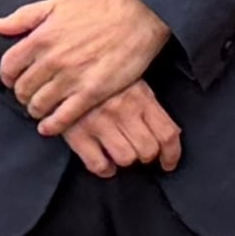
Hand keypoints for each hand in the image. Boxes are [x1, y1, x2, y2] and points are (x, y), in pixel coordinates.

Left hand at [0, 0, 170, 133]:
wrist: (138, 17)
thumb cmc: (99, 9)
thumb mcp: (57, 4)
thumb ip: (24, 16)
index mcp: (41, 37)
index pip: (8, 66)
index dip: (8, 76)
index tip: (14, 79)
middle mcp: (52, 59)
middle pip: (23, 89)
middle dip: (22, 94)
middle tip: (29, 95)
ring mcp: (71, 78)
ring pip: (39, 105)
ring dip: (36, 109)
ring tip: (41, 108)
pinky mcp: (91, 93)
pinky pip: (62, 118)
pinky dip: (51, 126)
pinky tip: (49, 126)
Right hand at [62, 85, 184, 179]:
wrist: (63, 66)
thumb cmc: (102, 75)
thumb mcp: (131, 79)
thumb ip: (148, 104)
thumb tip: (169, 135)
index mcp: (140, 96)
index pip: (167, 134)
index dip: (171, 154)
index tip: (168, 163)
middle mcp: (122, 110)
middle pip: (148, 150)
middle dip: (147, 156)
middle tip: (141, 152)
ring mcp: (99, 122)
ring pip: (126, 158)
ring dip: (126, 160)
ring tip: (121, 153)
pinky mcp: (77, 133)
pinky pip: (98, 164)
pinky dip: (104, 168)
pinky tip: (104, 162)